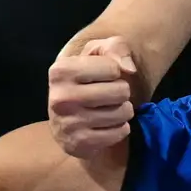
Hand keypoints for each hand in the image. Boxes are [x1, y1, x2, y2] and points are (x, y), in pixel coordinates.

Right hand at [48, 29, 140, 168]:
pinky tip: (106, 125)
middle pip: (121, 91)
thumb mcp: (97, 53)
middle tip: (110, 95)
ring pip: (123, 113)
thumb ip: (116, 47)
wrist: (67, 118)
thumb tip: (129, 69)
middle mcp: (60, 97)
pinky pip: (119, 133)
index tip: (102, 77)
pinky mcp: (79, 144)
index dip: (114, 71)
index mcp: (60, 70)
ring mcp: (68, 123)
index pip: (113, 68)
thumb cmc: (87, 79)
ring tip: (109, 109)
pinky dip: (120, 128)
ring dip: (123, 111)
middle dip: (122, 92)